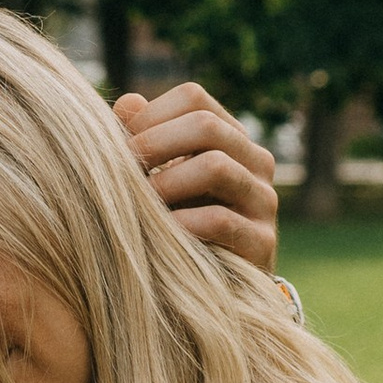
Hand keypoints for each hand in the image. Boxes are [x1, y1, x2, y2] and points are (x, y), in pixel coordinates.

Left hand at [115, 83, 279, 271]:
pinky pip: (220, 220)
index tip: (118, 143)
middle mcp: (256, 160)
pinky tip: (162, 232)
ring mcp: (264, 200)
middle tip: (120, 170)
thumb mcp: (160, 175)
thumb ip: (144, 138)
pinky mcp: (263, 241)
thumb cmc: (179, 219)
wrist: (215, 285)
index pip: (194, 98)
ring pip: (216, 166)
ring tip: (140, 204)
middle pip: (206, 125)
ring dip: (166, 183)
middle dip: (153, 145)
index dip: (150, 115)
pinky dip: (182, 223)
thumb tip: (127, 103)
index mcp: (231, 136)